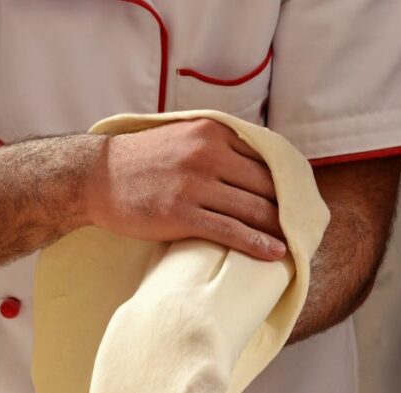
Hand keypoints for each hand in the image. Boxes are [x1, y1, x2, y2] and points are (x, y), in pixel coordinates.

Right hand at [84, 118, 284, 259]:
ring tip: (296, 243)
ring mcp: (195, 184)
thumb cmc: (139, 163)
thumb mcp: (181, 137)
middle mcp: (207, 153)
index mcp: (212, 131)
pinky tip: (274, 253)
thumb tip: (254, 165)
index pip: (265, 157)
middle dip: (287, 207)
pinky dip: (257, 243)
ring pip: (252, 208)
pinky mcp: (181, 213)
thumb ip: (216, 145)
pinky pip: (230, 230)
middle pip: (265, 184)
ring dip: (279, 228)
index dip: (286, 182)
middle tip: (305, 226)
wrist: (95, 178)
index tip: (299, 200)